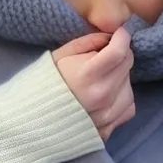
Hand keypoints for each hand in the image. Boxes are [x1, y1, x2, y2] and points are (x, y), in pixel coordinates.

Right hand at [52, 27, 134, 141]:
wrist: (32, 118)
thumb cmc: (47, 82)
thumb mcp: (62, 54)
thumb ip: (89, 42)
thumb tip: (110, 36)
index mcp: (87, 74)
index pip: (120, 51)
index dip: (122, 37)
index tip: (119, 34)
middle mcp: (101, 95)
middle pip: (127, 65)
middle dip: (119, 55)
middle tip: (104, 57)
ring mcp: (106, 115)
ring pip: (130, 86)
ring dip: (120, 78)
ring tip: (102, 80)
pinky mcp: (108, 129)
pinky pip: (128, 108)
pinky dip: (121, 99)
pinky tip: (106, 97)